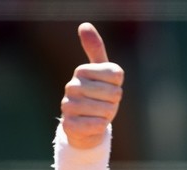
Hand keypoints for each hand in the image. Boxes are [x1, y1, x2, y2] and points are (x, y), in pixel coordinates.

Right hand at [59, 22, 123, 148]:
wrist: (85, 127)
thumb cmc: (98, 97)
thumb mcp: (102, 73)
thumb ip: (97, 50)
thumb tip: (84, 24)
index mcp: (82, 71)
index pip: (116, 75)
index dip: (118, 86)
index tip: (108, 89)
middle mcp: (72, 86)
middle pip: (114, 94)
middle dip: (114, 102)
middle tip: (105, 104)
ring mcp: (68, 105)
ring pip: (106, 111)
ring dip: (107, 115)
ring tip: (98, 114)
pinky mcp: (69, 124)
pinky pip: (96, 125)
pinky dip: (100, 126)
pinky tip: (94, 124)